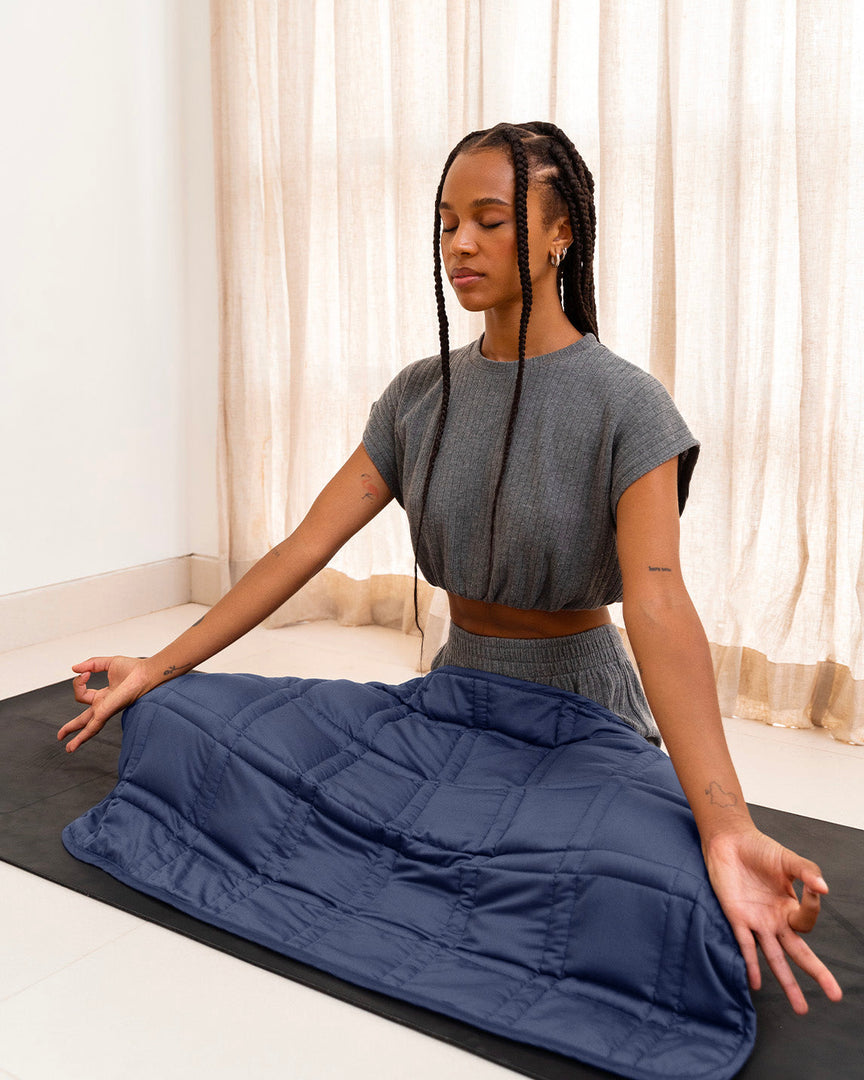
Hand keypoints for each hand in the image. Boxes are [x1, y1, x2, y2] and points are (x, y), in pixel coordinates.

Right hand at [57, 656, 154, 752]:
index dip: (78, 683)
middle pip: (84, 720)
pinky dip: (82, 735)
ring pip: (88, 728)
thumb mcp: (107, 664)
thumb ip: (90, 665)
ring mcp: (105, 711)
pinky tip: (74, 743)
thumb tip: (74, 668)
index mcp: (104, 696)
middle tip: (60, 736)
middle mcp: (104, 706)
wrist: (145, 673)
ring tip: (68, 748)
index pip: (82, 695)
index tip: (84, 673)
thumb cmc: (133, 668)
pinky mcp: (107, 713)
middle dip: (72, 727)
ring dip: (77, 738)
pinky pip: (92, 727)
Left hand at [703, 825, 842, 1013]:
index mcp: (789, 906)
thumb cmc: (759, 849)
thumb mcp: (787, 859)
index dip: (814, 908)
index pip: (808, 921)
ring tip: (801, 1008)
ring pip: (775, 958)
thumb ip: (807, 871)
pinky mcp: (736, 918)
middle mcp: (775, 920)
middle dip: (817, 973)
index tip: (815, 889)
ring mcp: (757, 922)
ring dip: (787, 982)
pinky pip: (745, 946)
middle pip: (799, 952)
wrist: (728, 841)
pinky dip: (751, 964)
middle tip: (835, 996)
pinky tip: (755, 983)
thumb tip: (825, 888)